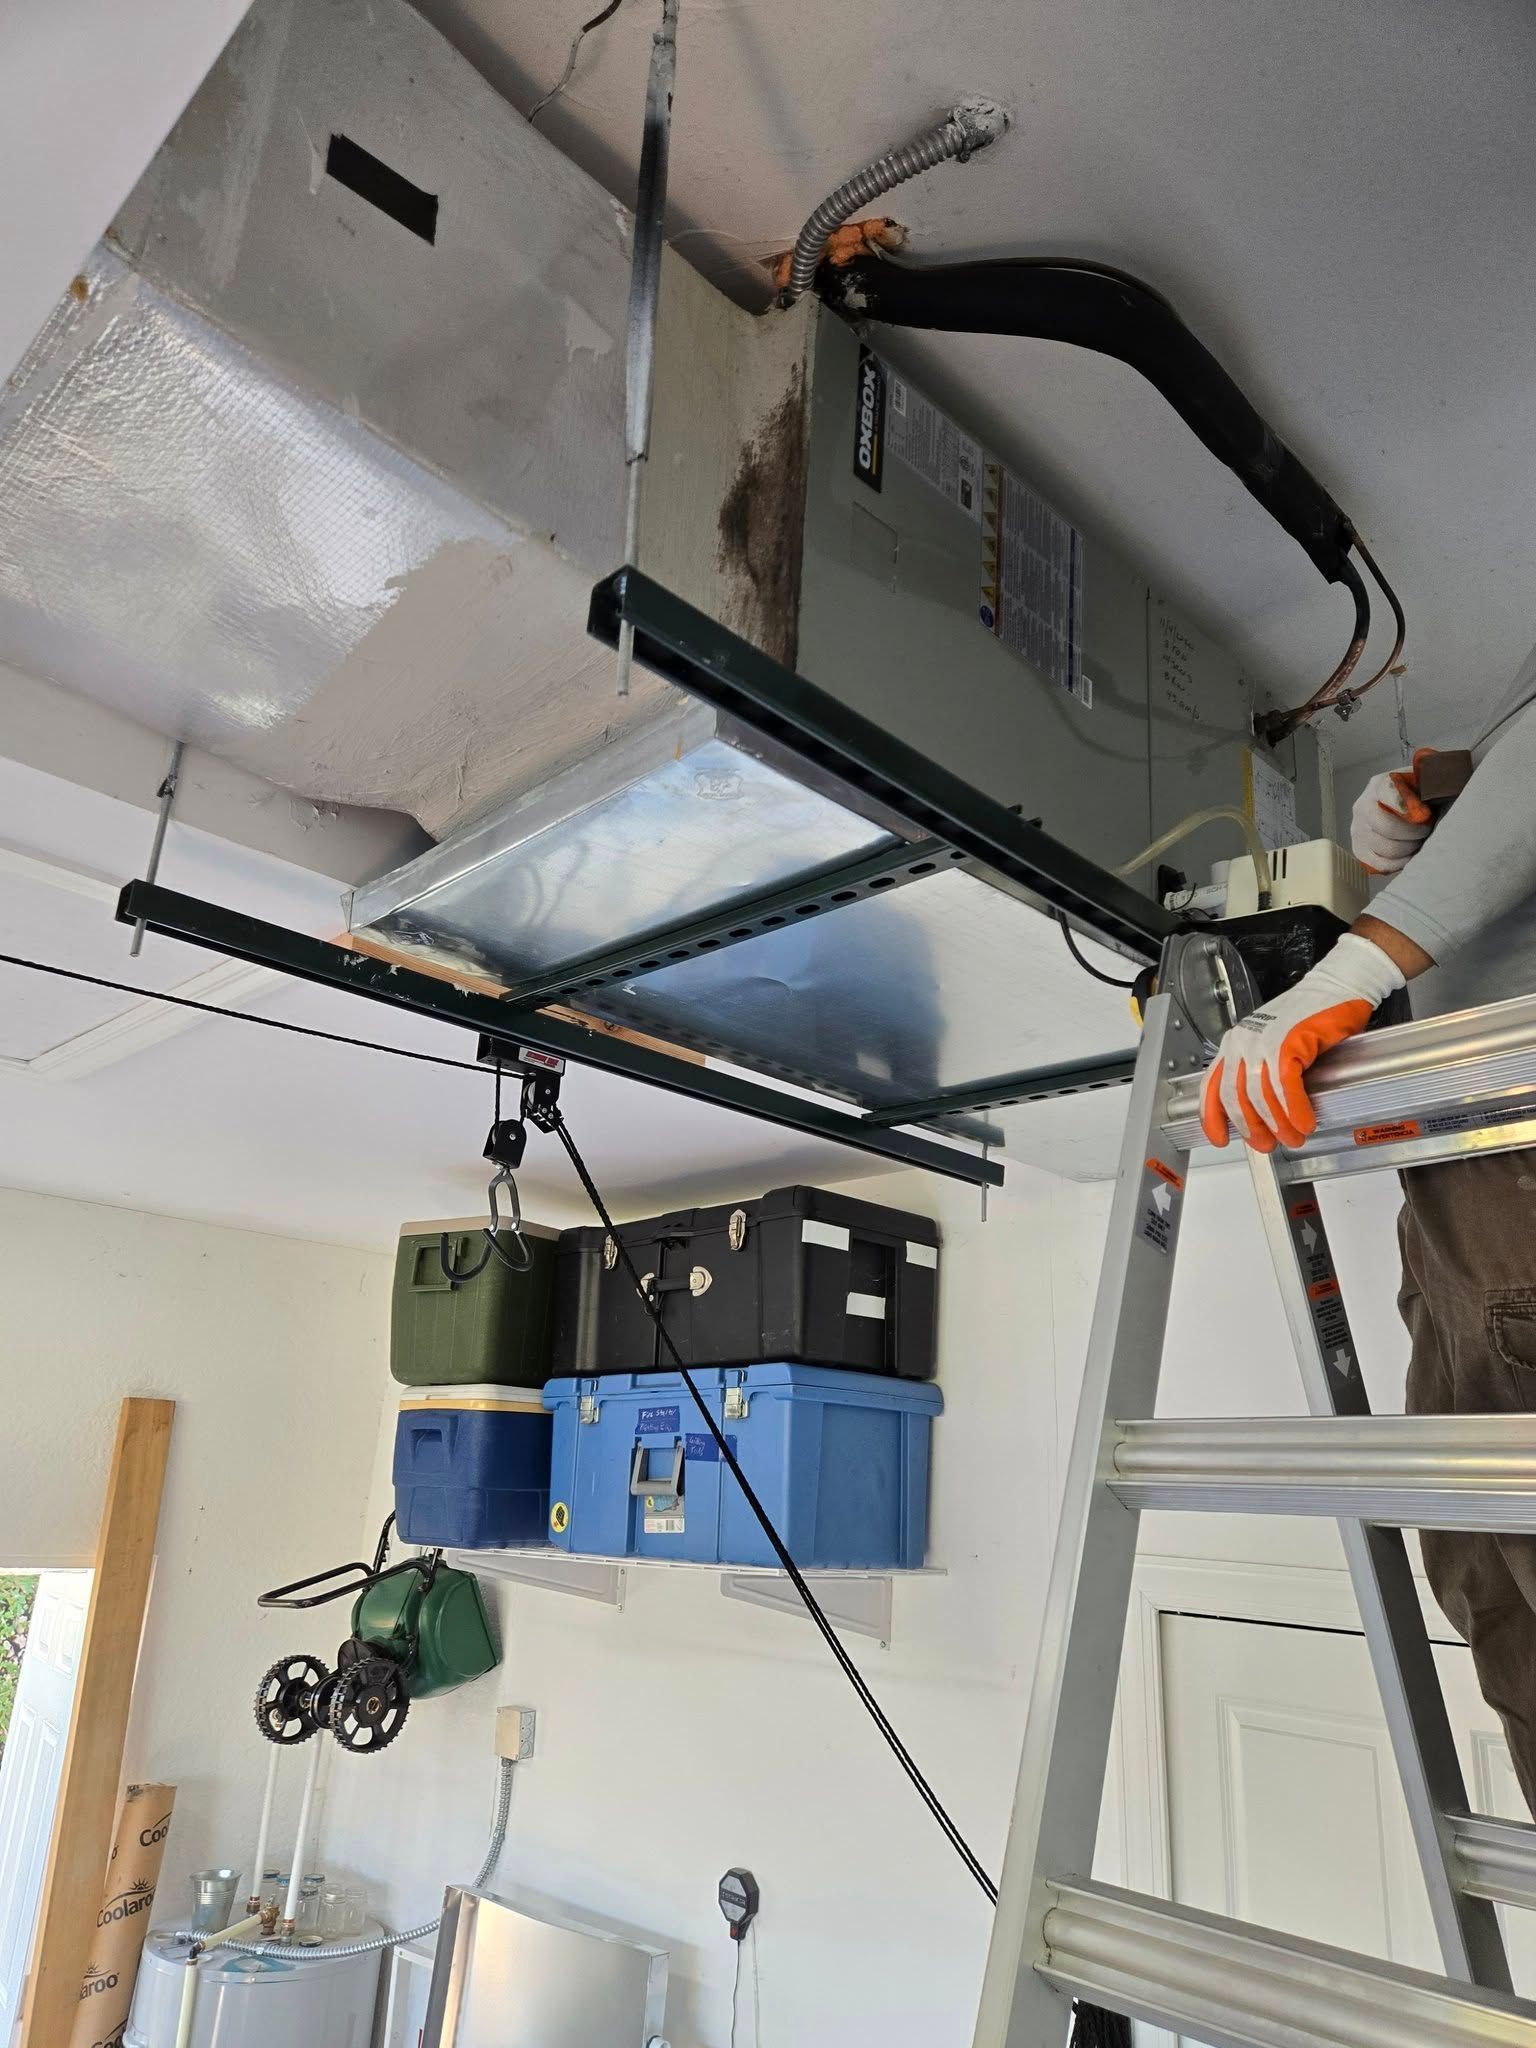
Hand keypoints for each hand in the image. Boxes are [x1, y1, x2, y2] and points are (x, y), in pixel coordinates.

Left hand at [1200, 934, 1405, 1150]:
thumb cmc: (1312, 1014)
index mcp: (1235, 1043)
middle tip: (1266, 1145)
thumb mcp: (1276, 1044)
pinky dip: (1295, 1109)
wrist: (1339, 986)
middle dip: (1251, 1127)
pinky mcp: (1287, 1042)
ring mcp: (1263, 1041)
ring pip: (1260, 1095)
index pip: (1213, 1086)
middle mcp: (1242, 1042)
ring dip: (1277, 1123)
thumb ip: (1264, 1071)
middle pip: (1235, 1097)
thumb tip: (1265, 1112)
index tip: (1219, 1139)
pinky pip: (1285, 1086)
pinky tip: (1304, 1122)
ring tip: (1293, 1137)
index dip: (1213, 1117)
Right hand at [1350, 749, 1433, 873]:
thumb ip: (1429, 772)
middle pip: (1386, 827)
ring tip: (1419, 841)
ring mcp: (1358, 829)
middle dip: (1413, 833)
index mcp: (1378, 785)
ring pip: (1385, 848)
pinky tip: (1409, 856)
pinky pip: (1378, 864)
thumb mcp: (1424, 775)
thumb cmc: (1417, 791)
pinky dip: (1398, 863)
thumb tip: (1435, 777)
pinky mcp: (1359, 848)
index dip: (1408, 809)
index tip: (1425, 814)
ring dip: (1409, 848)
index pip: (1389, 796)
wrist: (1401, 802)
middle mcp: (1362, 806)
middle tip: (1427, 830)